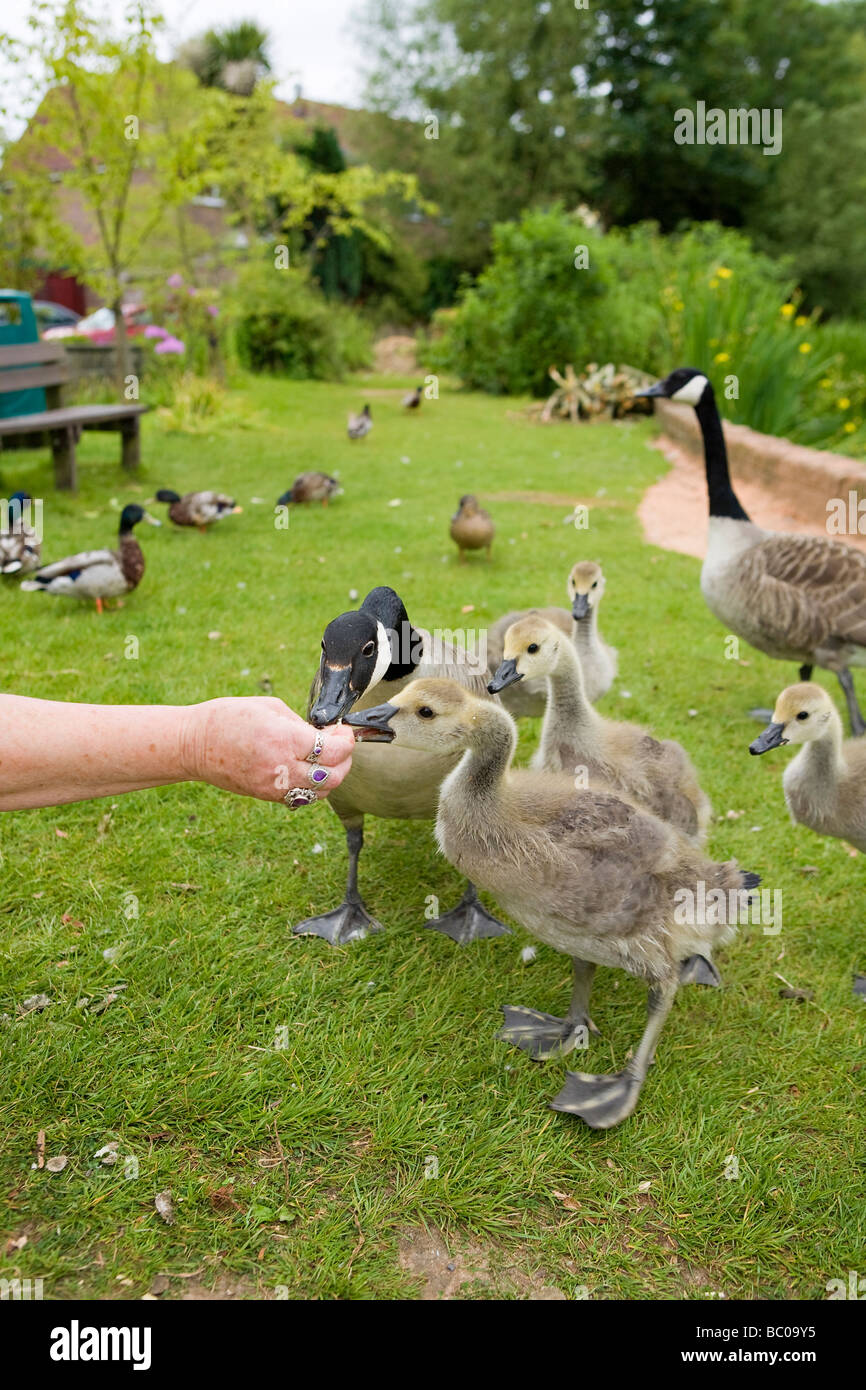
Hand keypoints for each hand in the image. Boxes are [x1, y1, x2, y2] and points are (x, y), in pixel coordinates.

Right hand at [180, 697, 354, 803]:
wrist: (194, 744)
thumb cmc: (228, 718)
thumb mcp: (269, 708)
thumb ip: (300, 723)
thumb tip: (323, 734)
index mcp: (284, 739)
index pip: (334, 750)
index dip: (347, 740)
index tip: (343, 731)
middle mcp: (283, 768)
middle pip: (333, 776)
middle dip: (345, 760)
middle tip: (340, 744)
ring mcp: (274, 787)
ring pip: (321, 792)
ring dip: (332, 775)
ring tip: (325, 758)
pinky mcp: (267, 796)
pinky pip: (302, 798)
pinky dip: (313, 786)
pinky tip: (308, 770)